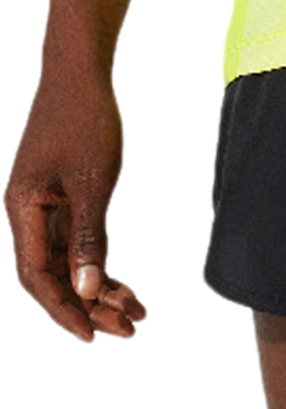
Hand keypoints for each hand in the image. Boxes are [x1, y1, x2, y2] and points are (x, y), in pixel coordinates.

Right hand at [2, 67, 150, 348]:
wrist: (81, 70)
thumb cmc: (84, 118)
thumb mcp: (92, 182)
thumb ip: (89, 238)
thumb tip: (89, 291)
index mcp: (22, 209)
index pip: (37, 277)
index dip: (64, 311)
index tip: (93, 338)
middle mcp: (27, 212)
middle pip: (54, 277)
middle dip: (91, 307)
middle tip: (131, 332)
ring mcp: (44, 205)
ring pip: (70, 263)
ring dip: (103, 290)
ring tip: (140, 316)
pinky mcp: (63, 197)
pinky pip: (79, 244)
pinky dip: (104, 264)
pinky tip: (130, 287)